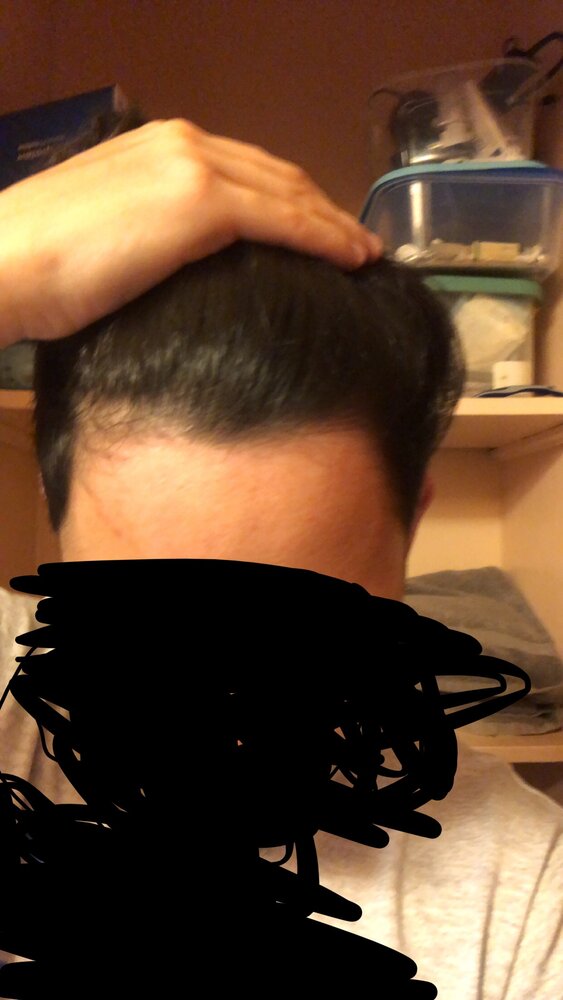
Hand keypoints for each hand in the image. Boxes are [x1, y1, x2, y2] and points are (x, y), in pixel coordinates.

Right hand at [0, 119, 380, 346]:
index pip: (247, 169)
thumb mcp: (107, 229)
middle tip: (357, 241)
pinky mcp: (204, 203)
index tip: (322, 227)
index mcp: (161, 146)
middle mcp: (186, 144)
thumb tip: (182, 255)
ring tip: (364, 253)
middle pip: (278, 176)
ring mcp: (196, 168)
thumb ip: (154, 226)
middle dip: (323, 208)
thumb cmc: (41, 263)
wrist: (6, 261)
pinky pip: (283, 221)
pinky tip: (352, 259)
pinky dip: (324, 239)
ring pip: (290, 195)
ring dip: (334, 224)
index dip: (291, 198)